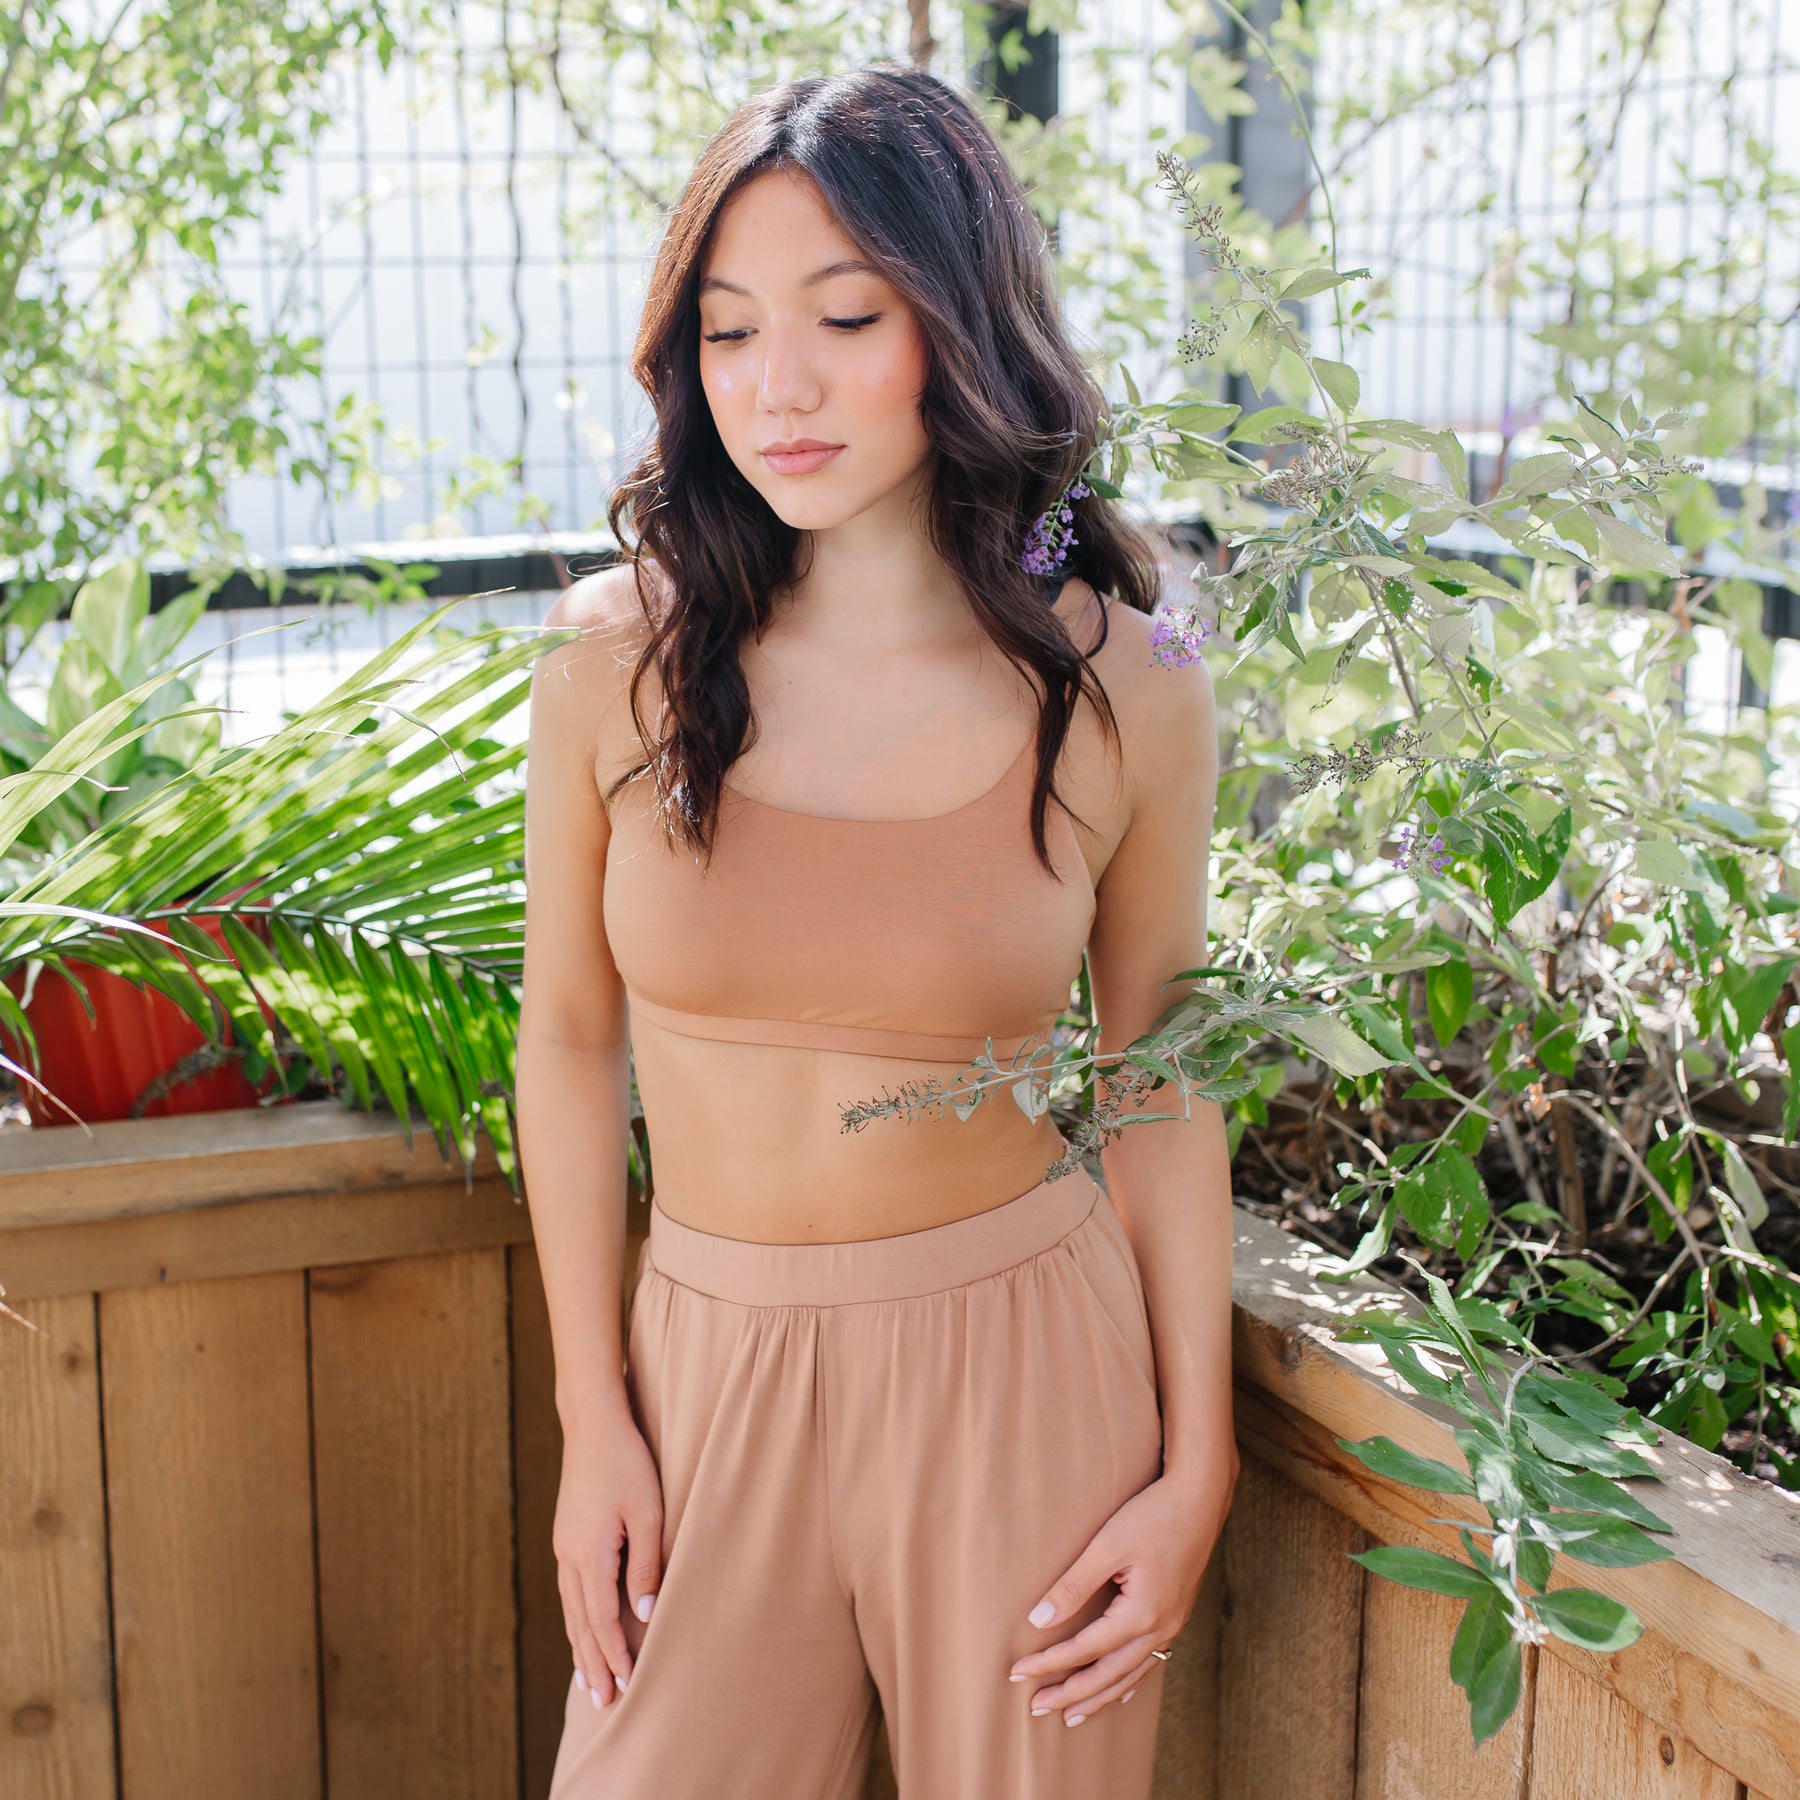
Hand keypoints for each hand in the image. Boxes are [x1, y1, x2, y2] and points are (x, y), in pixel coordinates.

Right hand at [553, 1414, 664, 1709]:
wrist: (593, 1424)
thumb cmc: (627, 1463)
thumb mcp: (647, 1513)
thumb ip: (646, 1565)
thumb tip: (644, 1614)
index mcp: (588, 1554)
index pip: (601, 1620)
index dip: (615, 1654)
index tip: (628, 1685)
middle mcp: (569, 1556)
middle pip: (579, 1623)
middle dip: (592, 1663)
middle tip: (603, 1702)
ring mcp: (564, 1546)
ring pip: (571, 1609)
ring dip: (581, 1646)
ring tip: (589, 1680)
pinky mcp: (567, 1535)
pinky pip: (570, 1590)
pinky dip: (577, 1618)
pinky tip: (582, 1627)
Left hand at [1008, 1459, 1236, 1725]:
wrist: (1201, 1497)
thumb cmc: (1152, 1515)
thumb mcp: (1107, 1546)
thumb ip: (1073, 1586)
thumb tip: (1038, 1620)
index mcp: (1140, 1614)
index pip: (1084, 1650)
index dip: (1048, 1662)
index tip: (1017, 1672)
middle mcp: (1159, 1628)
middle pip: (1107, 1674)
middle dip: (1071, 1693)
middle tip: (1037, 1707)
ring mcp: (1172, 1625)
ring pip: (1130, 1675)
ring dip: (1098, 1696)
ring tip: (1071, 1715)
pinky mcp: (1176, 1615)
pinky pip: (1149, 1662)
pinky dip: (1129, 1681)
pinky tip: (1119, 1692)